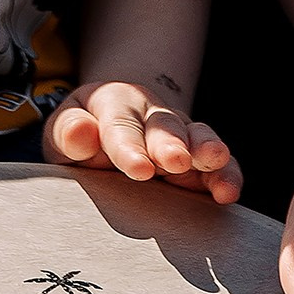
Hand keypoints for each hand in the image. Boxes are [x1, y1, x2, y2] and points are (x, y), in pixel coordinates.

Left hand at [44, 79, 241, 202]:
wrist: (107, 131)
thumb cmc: (83, 135)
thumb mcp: (65, 131)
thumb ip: (69, 133)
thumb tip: (79, 133)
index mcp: (115, 102)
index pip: (120, 124)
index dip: (130, 147)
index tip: (139, 169)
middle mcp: (152, 114)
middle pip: (164, 125)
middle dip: (171, 144)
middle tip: (177, 161)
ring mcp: (179, 135)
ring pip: (197, 137)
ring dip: (206, 150)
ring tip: (216, 162)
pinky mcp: (199, 161)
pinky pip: (218, 165)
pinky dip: (226, 174)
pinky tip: (228, 191)